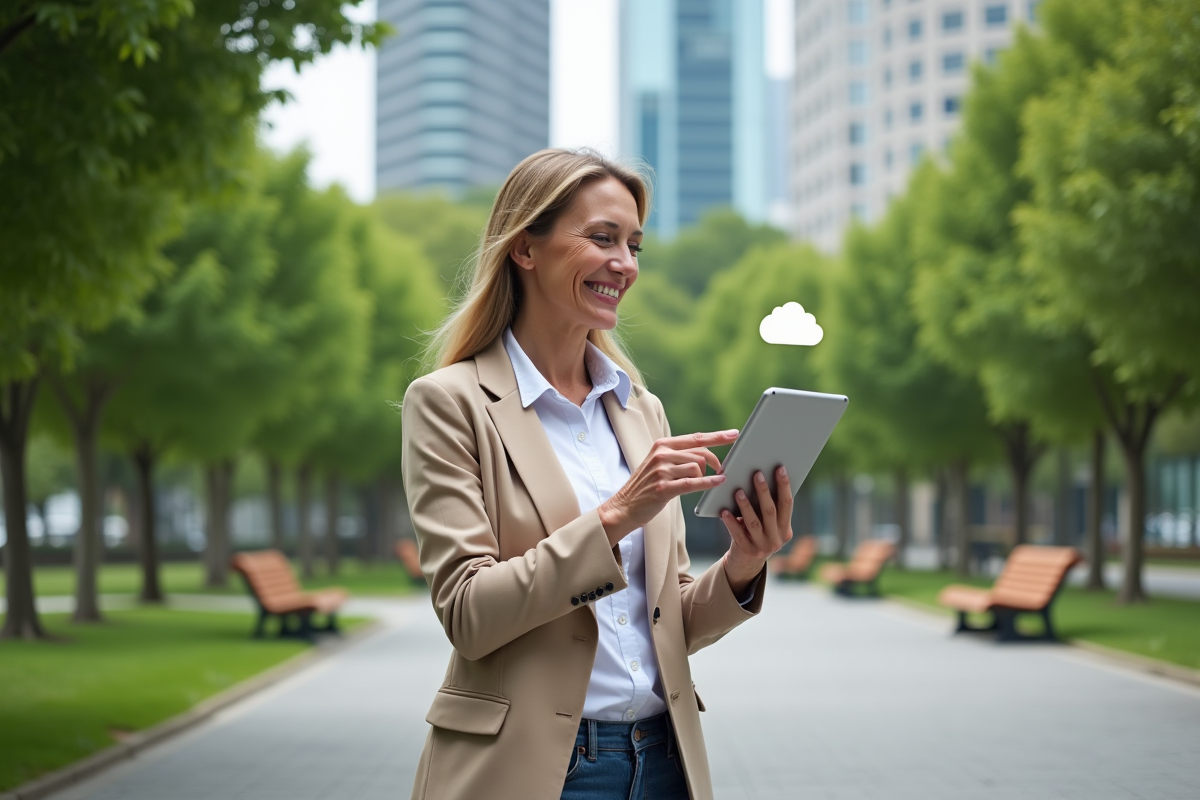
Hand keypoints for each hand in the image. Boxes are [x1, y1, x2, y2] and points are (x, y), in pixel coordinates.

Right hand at [599, 430, 737, 545]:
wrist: (624, 506)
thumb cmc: (646, 486)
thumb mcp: (659, 464)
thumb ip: (680, 456)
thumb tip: (709, 456)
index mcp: (662, 445)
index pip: (696, 438)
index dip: (717, 436)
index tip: (734, 434)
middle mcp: (662, 454)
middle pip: (701, 453)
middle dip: (714, 463)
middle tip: (720, 470)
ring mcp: (661, 470)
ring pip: (697, 468)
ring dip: (703, 477)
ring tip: (696, 483)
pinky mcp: (663, 487)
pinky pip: (693, 483)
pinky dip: (708, 483)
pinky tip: (718, 482)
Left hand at [720, 466, 792, 595]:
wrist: (746, 563)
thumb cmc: (757, 534)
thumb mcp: (768, 525)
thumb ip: (769, 508)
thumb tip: (762, 478)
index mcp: (785, 529)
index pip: (787, 504)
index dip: (784, 485)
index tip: (780, 468)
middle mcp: (777, 539)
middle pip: (770, 511)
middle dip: (764, 491)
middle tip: (757, 474)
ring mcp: (763, 547)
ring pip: (754, 522)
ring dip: (745, 505)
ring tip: (738, 491)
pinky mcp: (747, 551)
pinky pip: (737, 534)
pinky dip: (731, 522)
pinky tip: (724, 511)